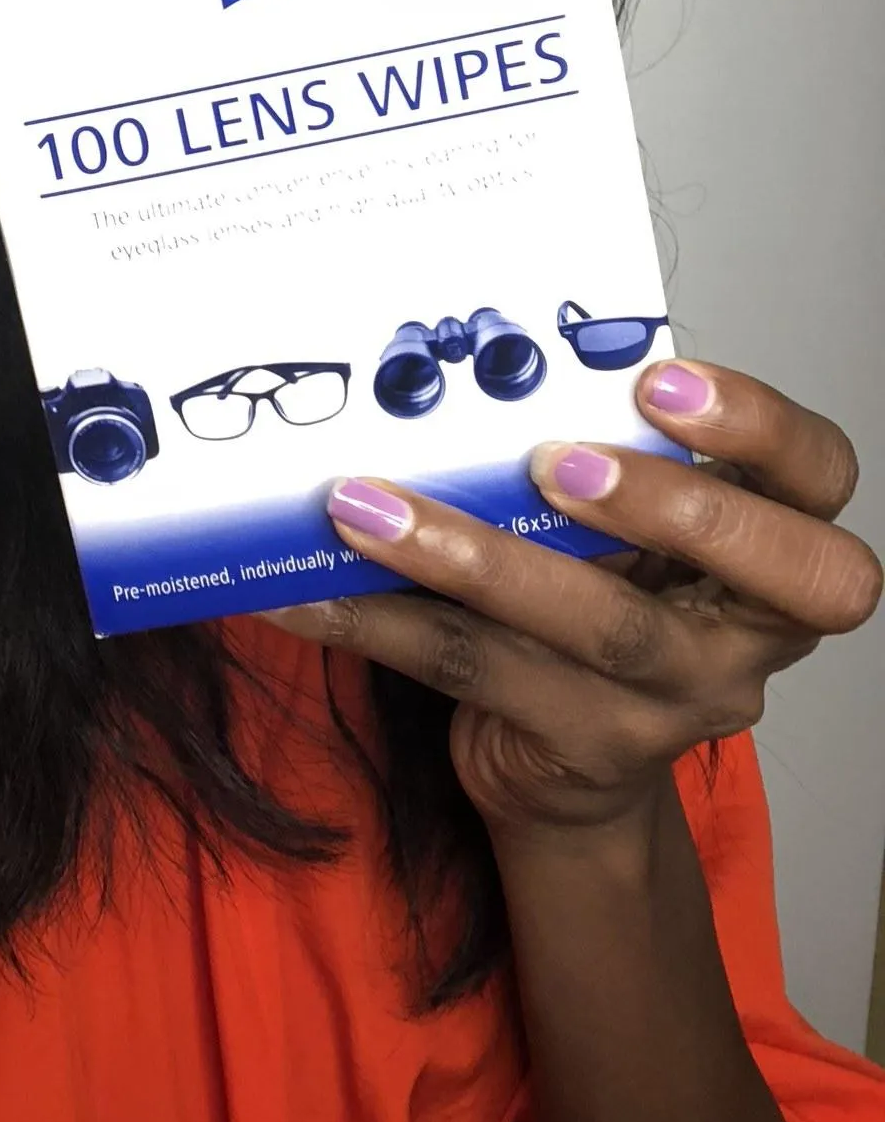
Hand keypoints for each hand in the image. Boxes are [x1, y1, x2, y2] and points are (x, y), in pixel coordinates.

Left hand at [264, 360, 881, 840]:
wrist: (561, 765)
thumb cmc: (591, 598)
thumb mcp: (612, 523)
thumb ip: (587, 450)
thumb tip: (452, 356)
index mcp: (771, 547)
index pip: (821, 477)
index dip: (760, 428)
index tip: (660, 382)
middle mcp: (749, 632)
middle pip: (778, 574)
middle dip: (671, 506)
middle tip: (554, 459)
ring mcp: (680, 701)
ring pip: (598, 627)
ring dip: (469, 556)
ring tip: (364, 506)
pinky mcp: (590, 749)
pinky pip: (475, 674)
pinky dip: (374, 622)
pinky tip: (301, 590)